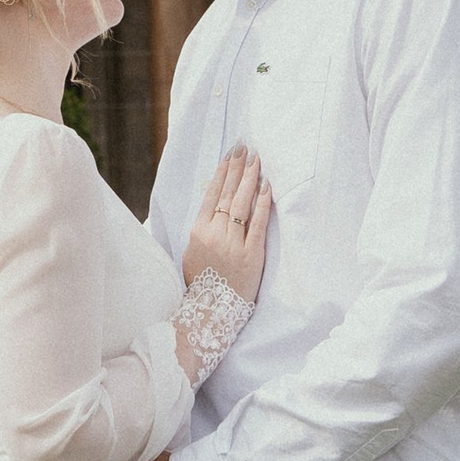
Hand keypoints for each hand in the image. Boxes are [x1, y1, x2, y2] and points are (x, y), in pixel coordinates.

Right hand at [183, 145, 270, 301]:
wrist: (210, 311)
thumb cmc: (202, 283)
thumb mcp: (192, 253)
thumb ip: (202, 230)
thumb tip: (213, 208)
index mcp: (198, 231)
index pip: (212, 194)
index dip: (222, 173)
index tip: (230, 155)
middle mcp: (215, 233)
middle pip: (227, 194)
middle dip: (237, 169)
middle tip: (245, 148)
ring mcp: (233, 243)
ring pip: (242, 204)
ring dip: (250, 179)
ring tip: (256, 160)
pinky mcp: (251, 254)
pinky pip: (257, 224)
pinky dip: (262, 204)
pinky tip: (267, 187)